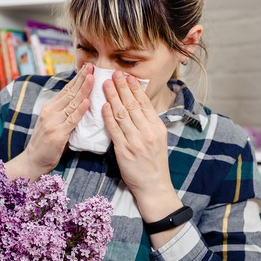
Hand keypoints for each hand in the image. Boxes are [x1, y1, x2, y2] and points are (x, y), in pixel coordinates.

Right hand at [6, 64, 93, 180]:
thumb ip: (63, 113)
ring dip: (83, 89)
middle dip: (82, 78)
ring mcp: (53, 122)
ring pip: (72, 103)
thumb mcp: (53, 123)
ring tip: (92, 78)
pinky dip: (80, 110)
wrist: (33, 161)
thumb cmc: (46, 144)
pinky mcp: (58, 134)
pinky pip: (72, 120)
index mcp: (49, 107)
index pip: (66, 89)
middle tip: (92, 66)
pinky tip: (87, 101)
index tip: (88, 67)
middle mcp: (50, 111)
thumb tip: (80, 102)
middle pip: (70, 92)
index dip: (78, 78)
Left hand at [102, 72, 177, 214]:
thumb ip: (148, 123)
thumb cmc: (154, 162)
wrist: (154, 186)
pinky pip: (114, 130)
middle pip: (133, 105)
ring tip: (105, 84)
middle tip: (114, 73)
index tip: (128, 76)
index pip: (145, 103)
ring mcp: (136, 141)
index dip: (135, 88)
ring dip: (113, 97)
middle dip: (122, 87)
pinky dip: (108, 116)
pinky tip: (103, 106)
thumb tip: (138, 105)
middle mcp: (147, 132)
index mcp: (157, 128)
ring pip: (122, 114)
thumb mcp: (157, 139)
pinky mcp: (124, 151)